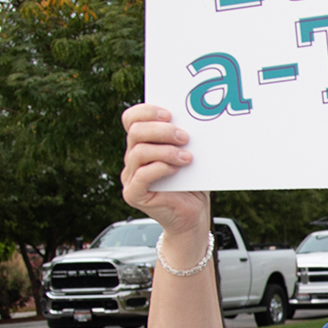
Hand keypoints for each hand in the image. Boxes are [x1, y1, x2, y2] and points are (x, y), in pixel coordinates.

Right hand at [121, 103, 209, 235]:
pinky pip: (141, 176)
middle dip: (161, 131)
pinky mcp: (134, 194)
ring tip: (187, 158)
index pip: (131, 119)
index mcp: (142, 144)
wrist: (194, 215)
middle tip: (184, 137)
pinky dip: (159, 168)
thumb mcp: (191, 155)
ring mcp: (130, 177)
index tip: (169, 114)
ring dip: (165, 151)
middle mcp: (132, 159)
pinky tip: (176, 169)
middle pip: (135, 132)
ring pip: (138, 152)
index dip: (146, 111)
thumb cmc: (193, 184)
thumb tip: (197, 119)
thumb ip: (186, 139)